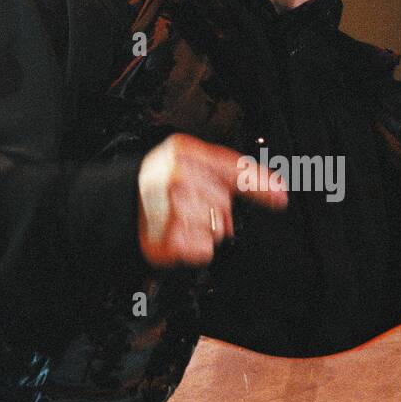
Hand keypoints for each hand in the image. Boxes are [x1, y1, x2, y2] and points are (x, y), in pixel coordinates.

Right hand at [136, 133, 286, 266]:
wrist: (121, 205)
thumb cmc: (160, 185)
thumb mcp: (190, 164)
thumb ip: (233, 173)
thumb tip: (276, 192)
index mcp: (183, 152)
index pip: (232, 168)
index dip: (259, 184)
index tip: (280, 197)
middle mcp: (177, 177)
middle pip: (225, 202)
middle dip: (215, 210)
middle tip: (191, 205)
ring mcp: (171, 207)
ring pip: (217, 228)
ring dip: (204, 229)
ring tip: (181, 219)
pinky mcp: (169, 237)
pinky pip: (204, 249)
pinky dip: (195, 247)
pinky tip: (178, 234)